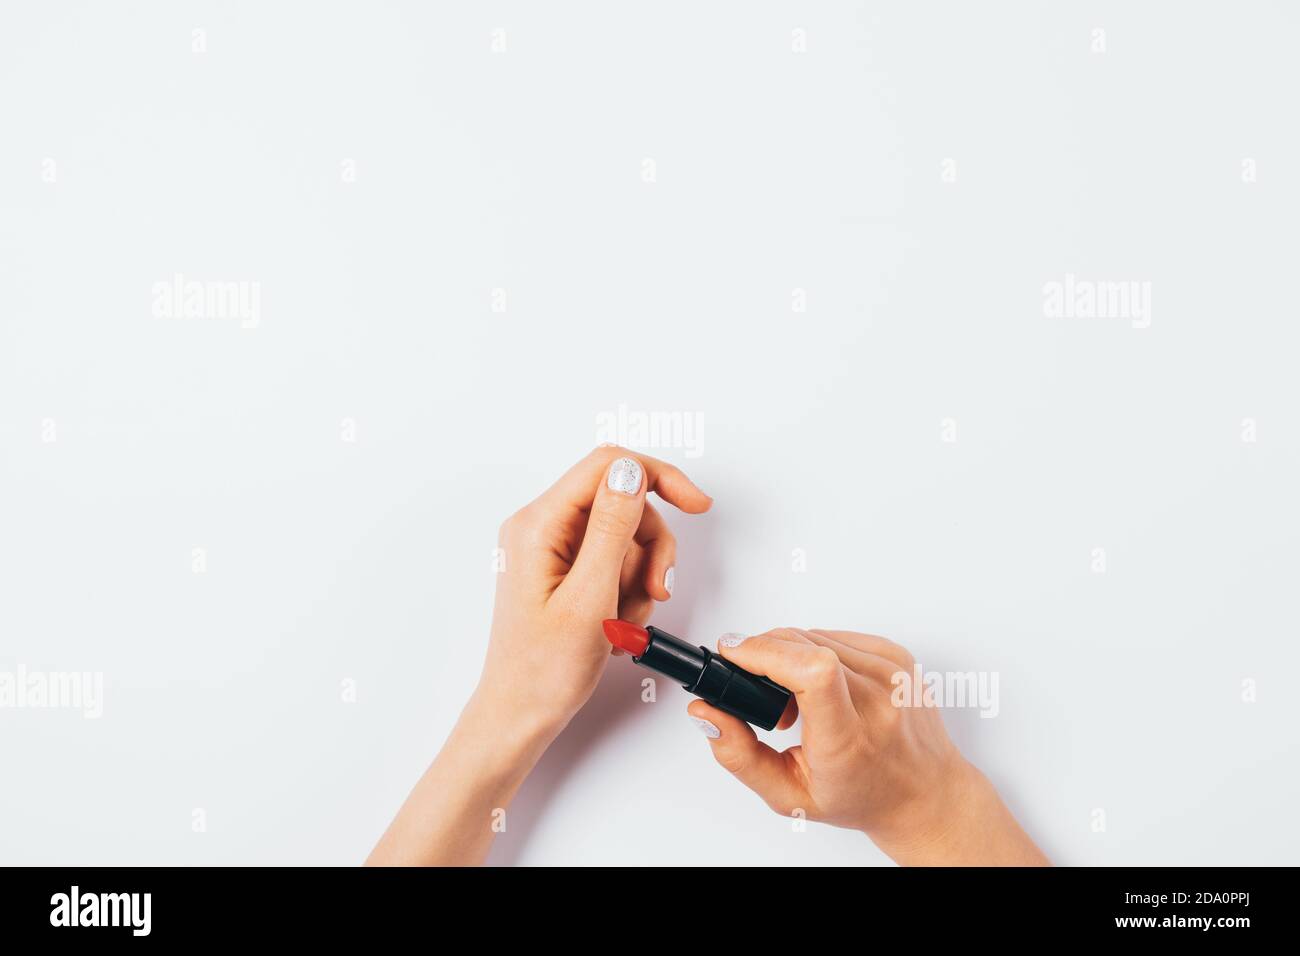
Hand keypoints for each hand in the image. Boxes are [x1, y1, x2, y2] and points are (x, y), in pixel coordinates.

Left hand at [477, 445, 711, 742]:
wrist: (521, 713)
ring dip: (640, 576)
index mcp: (538, 525)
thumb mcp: (590, 597)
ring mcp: (551, 548)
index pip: (608, 466)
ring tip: (627, 619)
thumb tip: (631, 472)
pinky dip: (628, 589)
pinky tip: (618, 622)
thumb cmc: (545, 670)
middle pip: (623, 503)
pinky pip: (613, 560)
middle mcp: (541, 527)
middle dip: (650, 547)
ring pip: (625, 535)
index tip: (697, 505)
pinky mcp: (562, 568)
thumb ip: (612, 528)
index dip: (659, 478)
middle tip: (657, 590)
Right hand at [687, 628, 1047, 865]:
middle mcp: (878, 700)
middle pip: (801, 645)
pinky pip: (835, 635)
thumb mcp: (790, 796)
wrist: (926, 793)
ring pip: (813, 635)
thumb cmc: (862, 796)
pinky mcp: (897, 655)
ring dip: (787, 656)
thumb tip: (705, 713)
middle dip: (762, 655)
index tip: (733, 654)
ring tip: (794, 698)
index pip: (812, 672)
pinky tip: (819, 684)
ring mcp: (892, 672)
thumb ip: (739, 757)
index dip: (764, 652)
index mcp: (851, 738)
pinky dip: (815, 652)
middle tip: (760, 693)